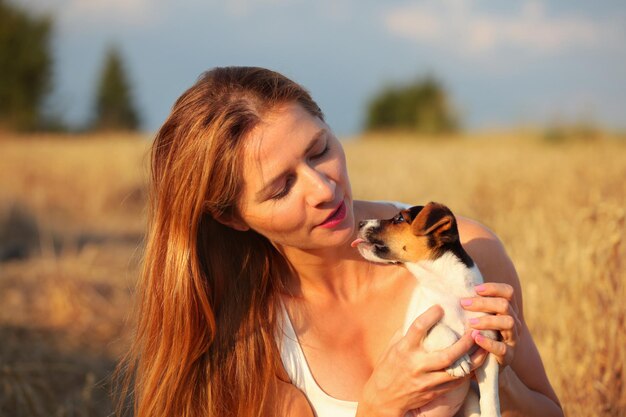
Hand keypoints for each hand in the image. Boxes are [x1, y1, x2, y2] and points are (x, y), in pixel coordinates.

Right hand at [357, 305, 486, 416]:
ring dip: (473, 358)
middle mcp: (416, 365)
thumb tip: (422, 314)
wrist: (384, 398)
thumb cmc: (388, 367)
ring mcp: (426, 381)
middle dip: (464, 342)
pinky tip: (475, 362)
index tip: (440, 307)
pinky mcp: (434, 392)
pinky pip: (456, 382)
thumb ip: (406, 332)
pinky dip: (468, 371)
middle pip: (446, 354)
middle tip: (474, 330)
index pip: (418, 328)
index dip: (430, 315)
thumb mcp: (392, 346)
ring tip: (484, 346)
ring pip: (456, 370)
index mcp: (404, 350)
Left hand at [461, 283, 521, 368]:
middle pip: (505, 305)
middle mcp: (514, 322)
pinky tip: (475, 338)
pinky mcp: (508, 357)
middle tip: (463, 304)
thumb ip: (474, 304)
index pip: (508, 292)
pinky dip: (488, 342)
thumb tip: (453, 285)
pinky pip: (502, 348)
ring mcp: (513, 339)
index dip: (493, 288)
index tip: (475, 289)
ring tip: (470, 322)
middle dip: (484, 303)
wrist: (488, 367)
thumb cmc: (480, 335)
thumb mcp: (480, 318)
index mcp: (508, 310)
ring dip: (487, 320)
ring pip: (508, 322)